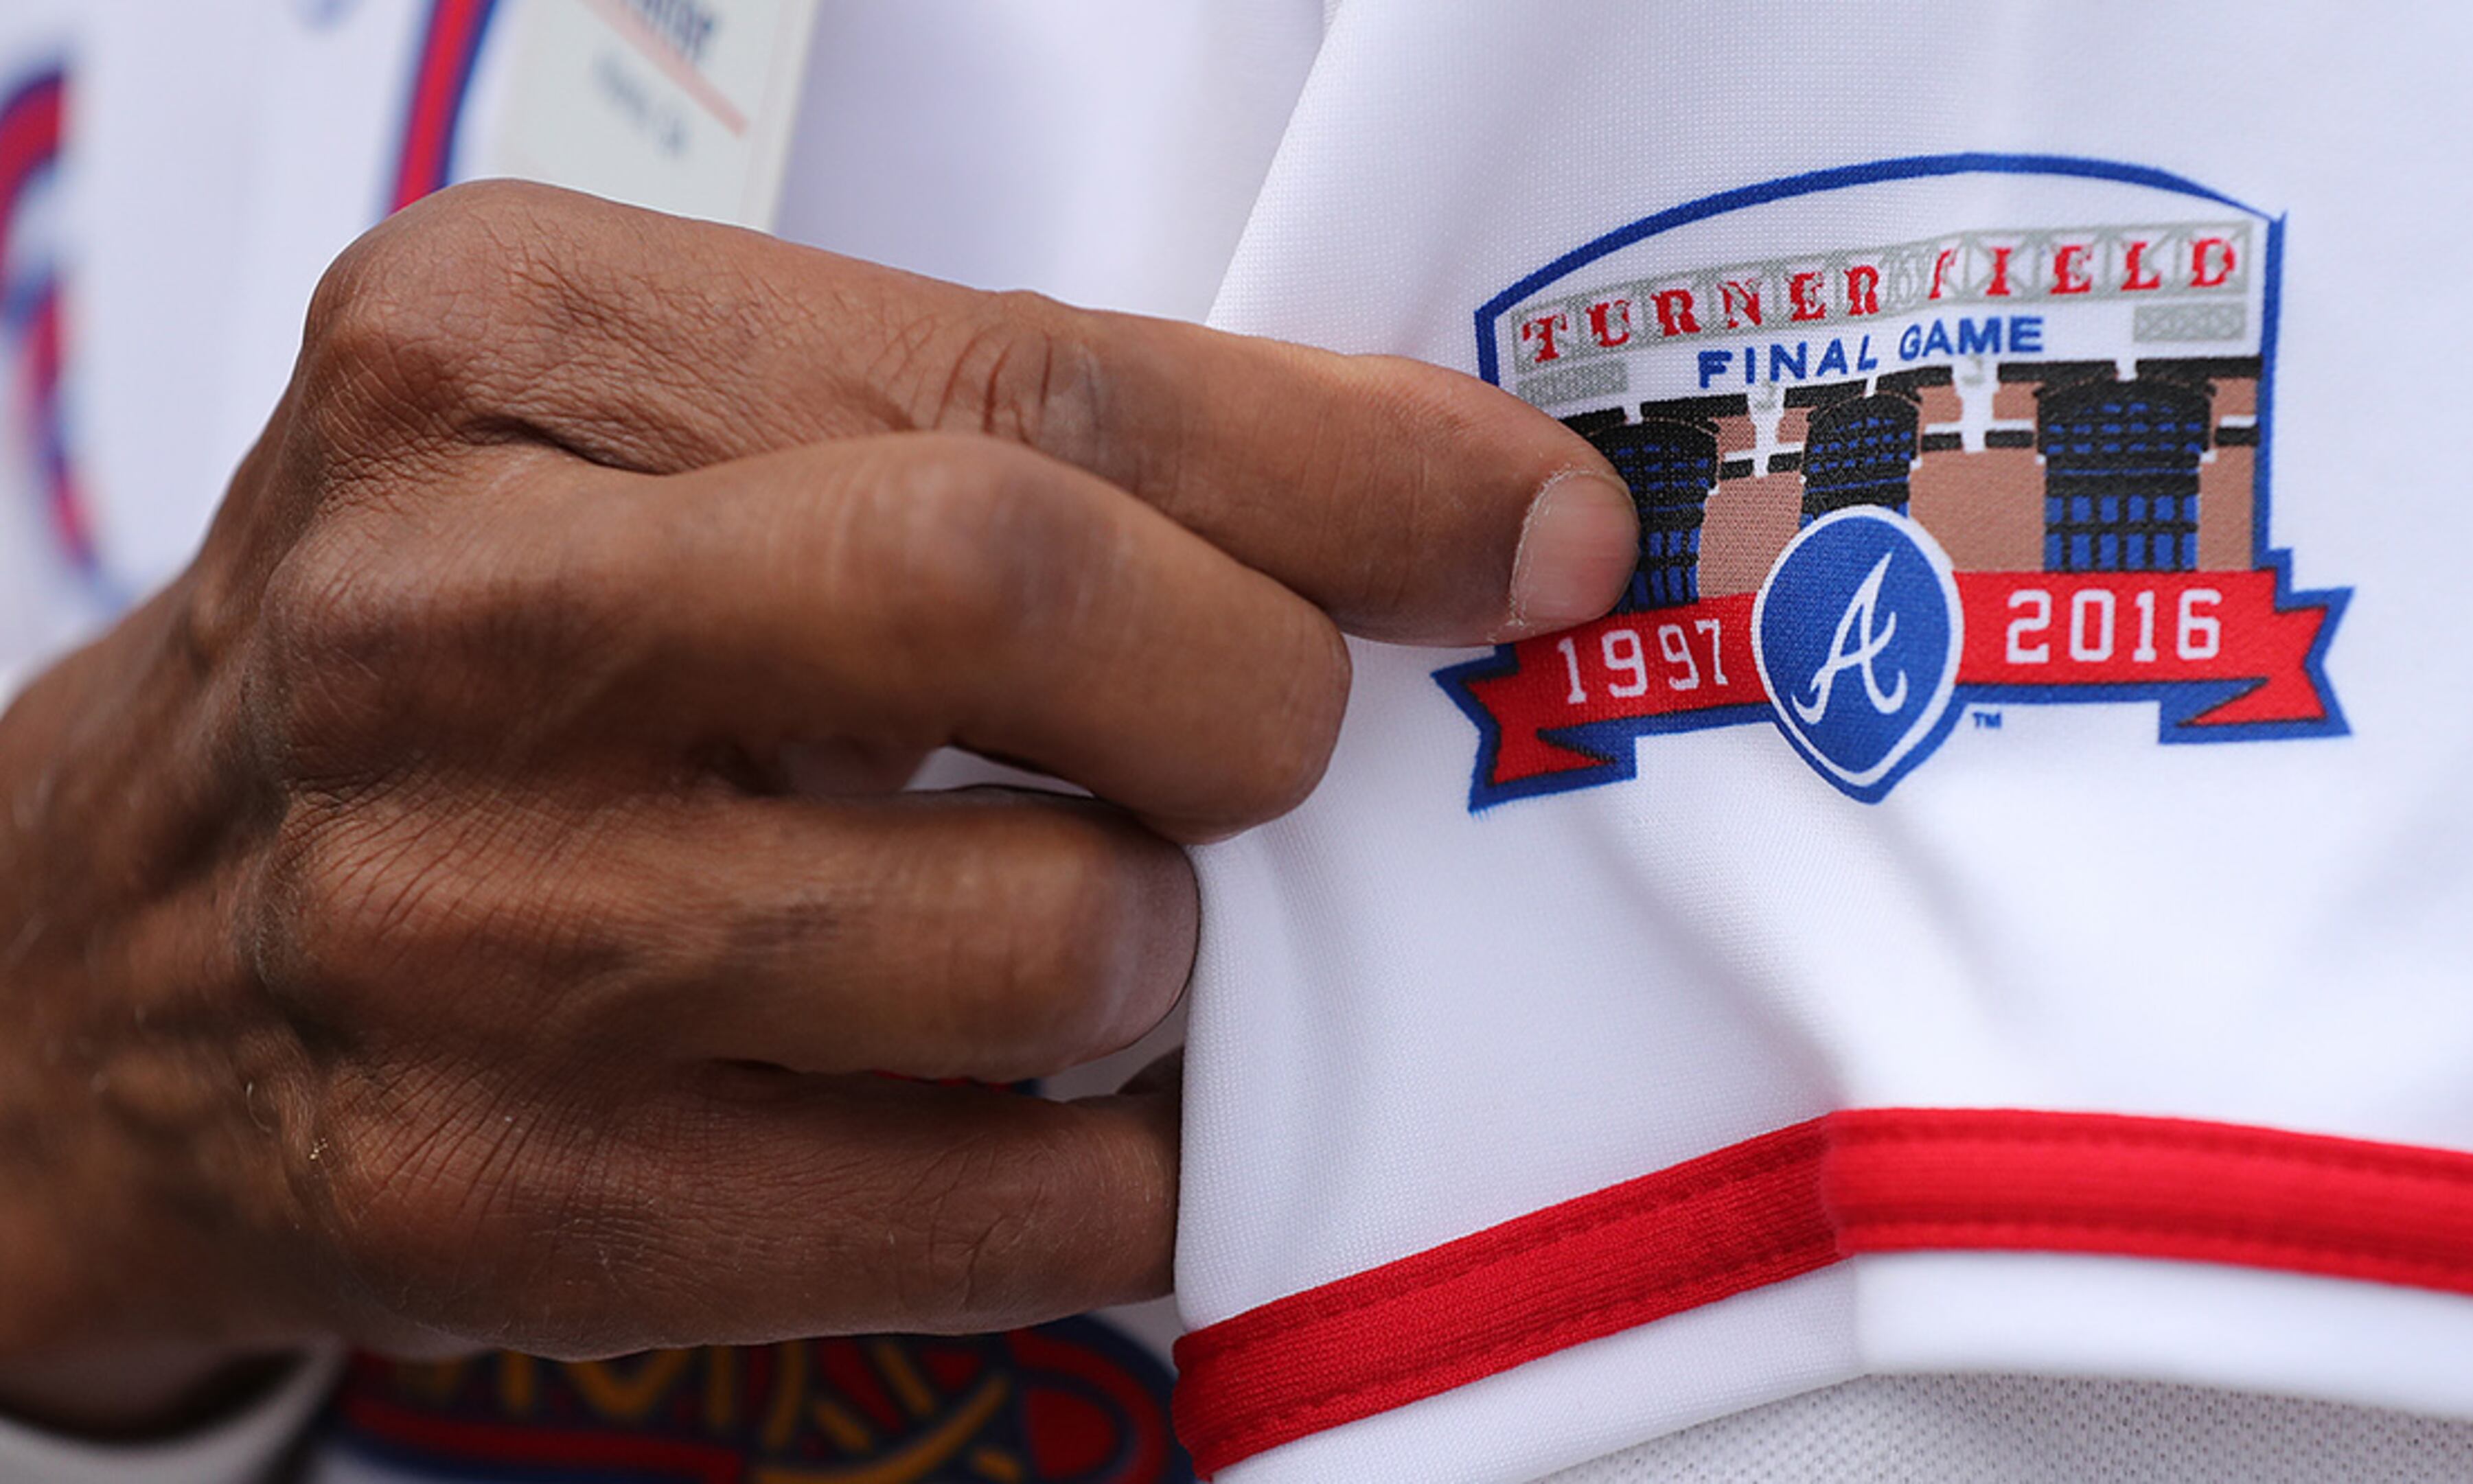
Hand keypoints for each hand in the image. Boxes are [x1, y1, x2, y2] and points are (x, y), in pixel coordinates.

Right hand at [0, 182, 1632, 1425]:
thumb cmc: (475, 671)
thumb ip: (1003, 441)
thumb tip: (1444, 519)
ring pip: (1051, 938)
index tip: (1529, 533)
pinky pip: (996, 1202)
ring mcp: (461, 925)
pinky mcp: (501, 1200)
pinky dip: (1102, 1165)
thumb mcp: (653, 448)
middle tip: (1256, 753)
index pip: (1040, 382)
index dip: (1349, 469)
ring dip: (1150, 955)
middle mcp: (456, 614)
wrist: (105, 964)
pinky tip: (1029, 1105)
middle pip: (1027, 604)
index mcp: (511, 344)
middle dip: (1257, 700)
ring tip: (1064, 927)